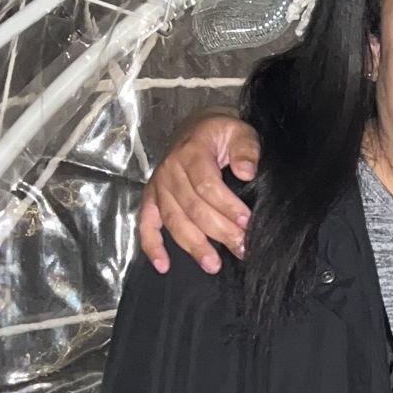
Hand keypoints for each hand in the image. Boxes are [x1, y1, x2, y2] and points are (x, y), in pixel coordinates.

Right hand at [137, 114, 260, 273]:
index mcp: (192, 152)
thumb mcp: (240, 131)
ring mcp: (159, 186)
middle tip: (242, 248)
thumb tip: (246, 172)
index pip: (207, 185)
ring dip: (193, 245)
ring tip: (213, 265)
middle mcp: (170, 170)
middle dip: (219, 232)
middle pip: (193, 208)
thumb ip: (246, 149)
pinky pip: (146, 224)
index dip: (227, 207)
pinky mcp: (151, 198)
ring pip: (173, 220)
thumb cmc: (222, 134)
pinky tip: (163, 265)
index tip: (247, 223)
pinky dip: (152, 246)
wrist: (197, 127)